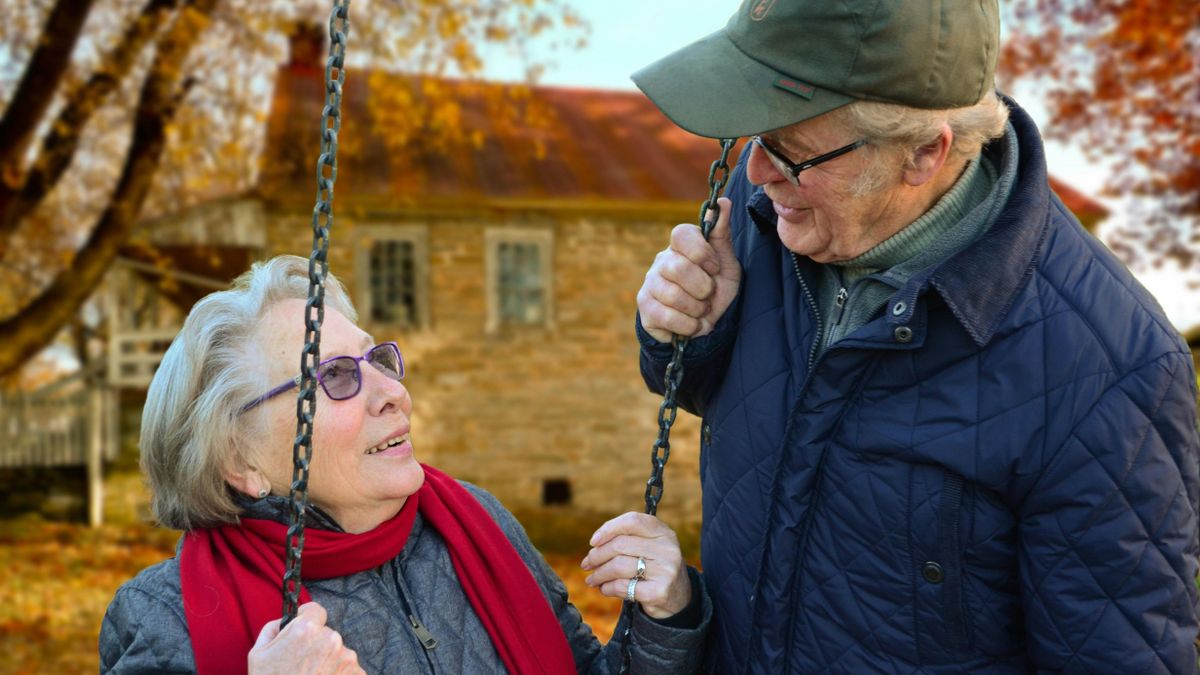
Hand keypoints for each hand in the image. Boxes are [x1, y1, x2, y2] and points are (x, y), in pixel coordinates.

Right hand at [248, 602, 364, 674]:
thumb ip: (274, 628)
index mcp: (306, 630)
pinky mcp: (356, 673)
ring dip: (328, 660)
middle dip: (316, 644)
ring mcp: (346, 657)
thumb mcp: (258, 654)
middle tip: (302, 664)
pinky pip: (347, 667)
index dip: (307, 619)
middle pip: (326, 633)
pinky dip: (338, 673)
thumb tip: (286, 620)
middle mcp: (331, 639)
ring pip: (337, 650)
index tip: (303, 631)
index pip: (315, 610)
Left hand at [580, 512, 690, 618]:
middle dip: (597, 555)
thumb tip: (595, 544)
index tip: (593, 541)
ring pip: (618, 566)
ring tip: (592, 579)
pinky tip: (604, 589)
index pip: (632, 521)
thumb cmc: (655, 567)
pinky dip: (608, 588)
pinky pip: (623, 587)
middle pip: (620, 545)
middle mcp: (667, 549)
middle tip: (587, 564)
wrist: (679, 597)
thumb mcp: (650, 547)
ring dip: (599, 574)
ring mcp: (665, 571)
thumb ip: (628, 539)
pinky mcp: (659, 592)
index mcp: (664, 532)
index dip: (608, 528)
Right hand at [637, 197, 740, 342]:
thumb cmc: (715, 289)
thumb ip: (722, 234)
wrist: (705, 325)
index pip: (681, 233)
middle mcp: (662, 260)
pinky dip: (688, 326)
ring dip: (697, 309)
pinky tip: (692, 324)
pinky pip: (666, 316)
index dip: (701, 253)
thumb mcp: (726, 263)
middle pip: (678, 268)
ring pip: (673, 295)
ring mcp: (650, 283)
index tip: (715, 268)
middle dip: (703, 288)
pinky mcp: (645, 307)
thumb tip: (723, 202)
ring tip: (701, 311)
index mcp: (681, 246)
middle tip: (708, 295)